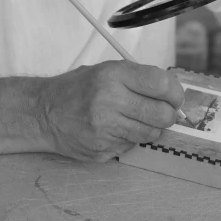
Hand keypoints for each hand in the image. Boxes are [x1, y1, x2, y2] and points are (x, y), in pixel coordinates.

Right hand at [39, 60, 184, 162]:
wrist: (44, 112)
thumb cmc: (78, 88)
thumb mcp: (106, 70)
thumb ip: (137, 79)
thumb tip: (172, 93)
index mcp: (112, 75)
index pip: (160, 83)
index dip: (175, 92)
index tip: (175, 96)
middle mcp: (109, 100)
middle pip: (162, 114)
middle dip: (168, 114)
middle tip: (163, 111)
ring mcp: (105, 128)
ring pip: (151, 133)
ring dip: (150, 128)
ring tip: (135, 118)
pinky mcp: (102, 150)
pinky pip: (132, 146)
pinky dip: (131, 138)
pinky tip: (116, 129)